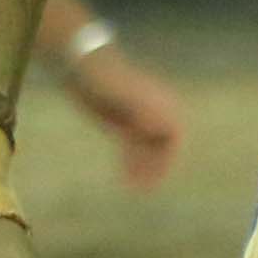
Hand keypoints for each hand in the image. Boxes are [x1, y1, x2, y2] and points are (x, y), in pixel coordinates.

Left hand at [59, 41, 186, 191]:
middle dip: (156, 168)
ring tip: (133, 188)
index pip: (174, 135)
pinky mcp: (123, 125)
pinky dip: (132, 163)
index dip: (169, 158)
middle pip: (162, 146)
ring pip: (147, 150)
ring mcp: (138, 119)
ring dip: (144, 168)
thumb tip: (157, 127)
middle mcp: (153, 112)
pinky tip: (124, 176)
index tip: (157, 176)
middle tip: (143, 189)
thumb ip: (141, 107)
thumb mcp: (122, 92)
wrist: (83, 67)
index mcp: (160, 103)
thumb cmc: (105, 76)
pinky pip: (133, 148)